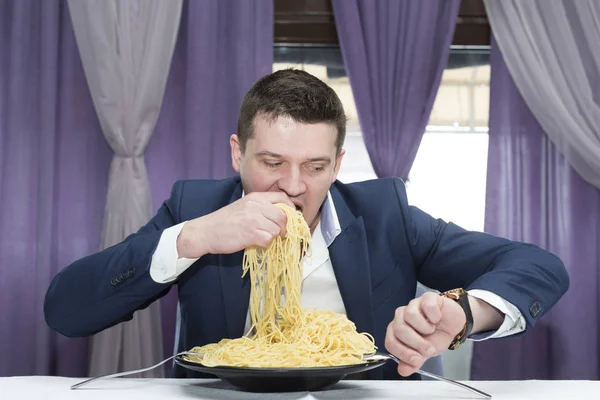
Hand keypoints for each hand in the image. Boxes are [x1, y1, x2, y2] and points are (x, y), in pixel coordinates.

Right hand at [176, 192, 294, 257]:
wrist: (205, 231)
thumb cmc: (224, 221)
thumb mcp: (243, 206)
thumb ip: (260, 207)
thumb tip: (281, 216)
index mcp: (255, 197)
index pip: (282, 197)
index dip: (290, 209)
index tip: (290, 218)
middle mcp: (256, 206)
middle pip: (284, 215)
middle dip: (285, 227)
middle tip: (280, 234)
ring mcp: (253, 219)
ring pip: (277, 229)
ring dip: (273, 237)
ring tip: (263, 238)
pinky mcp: (250, 234)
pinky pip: (268, 240)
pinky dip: (265, 244)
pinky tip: (256, 243)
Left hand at [385, 292, 465, 376]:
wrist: (453, 325)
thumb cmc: (436, 336)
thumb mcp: (424, 353)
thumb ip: (413, 362)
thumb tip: (402, 371)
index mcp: (397, 330)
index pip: (390, 342)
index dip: (403, 353)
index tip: (417, 360)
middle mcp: (401, 316)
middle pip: (399, 329)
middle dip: (416, 343)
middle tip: (429, 348)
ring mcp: (413, 305)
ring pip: (410, 315)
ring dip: (425, 328)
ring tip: (432, 330)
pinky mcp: (427, 297)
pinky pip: (426, 305)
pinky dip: (434, 316)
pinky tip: (437, 319)